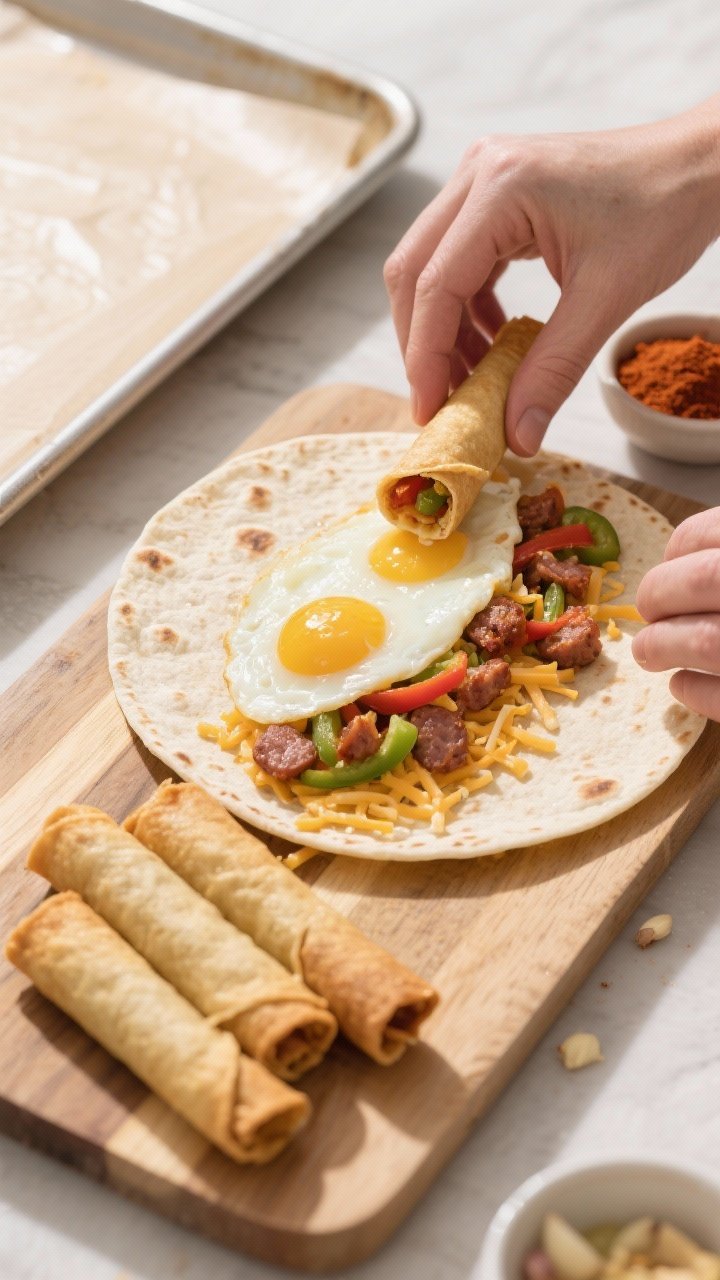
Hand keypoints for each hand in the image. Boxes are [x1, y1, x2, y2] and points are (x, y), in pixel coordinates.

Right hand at [383, 98, 719, 452]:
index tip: (430, 410)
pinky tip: (494, 345)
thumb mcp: (606, 299)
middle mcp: (479, 172)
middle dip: (422, 345)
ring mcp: (484, 180)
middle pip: (414, 272)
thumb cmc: (663, 212)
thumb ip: (554, 370)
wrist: (698, 168)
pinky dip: (468, 309)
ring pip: (430, 268)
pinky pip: (460, 260)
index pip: (436, 283)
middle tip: (440, 403)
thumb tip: (517, 435)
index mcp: (501, 187)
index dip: (425, 355)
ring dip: (443, 330)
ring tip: (471, 382)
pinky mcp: (497, 197)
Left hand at [632, 509, 719, 721]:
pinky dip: (694, 691)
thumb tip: (677, 561)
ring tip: (652, 652)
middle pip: (704, 580)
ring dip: (665, 646)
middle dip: (661, 596)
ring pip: (706, 641)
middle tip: (650, 611)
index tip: (671, 563)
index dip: (679, 549)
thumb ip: (717, 556)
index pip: (711, 533)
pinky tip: (682, 685)